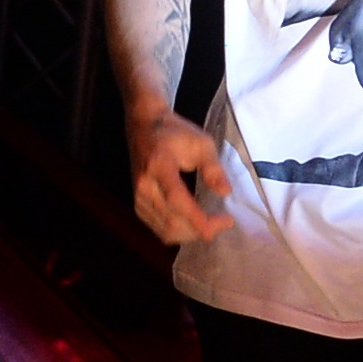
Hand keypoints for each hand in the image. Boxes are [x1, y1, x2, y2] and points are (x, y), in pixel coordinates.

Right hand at [126, 111, 231, 244]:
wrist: (143, 126)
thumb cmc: (174, 133)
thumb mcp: (201, 143)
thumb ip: (213, 168)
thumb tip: (225, 192)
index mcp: (159, 166)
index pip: (176, 199)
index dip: (198, 217)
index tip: (224, 223)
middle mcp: (144, 186)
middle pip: (171, 221)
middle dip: (200, 229)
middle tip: (224, 224)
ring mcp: (138, 197)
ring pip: (164, 230)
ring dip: (190, 234)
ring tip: (211, 226)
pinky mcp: (137, 204)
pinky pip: (157, 229)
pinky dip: (178, 233)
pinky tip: (192, 226)